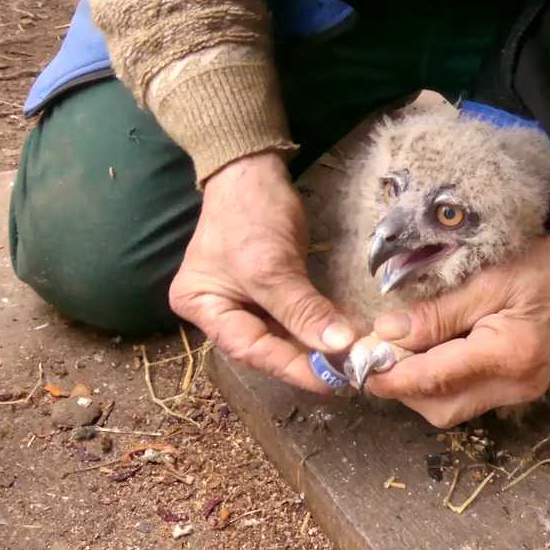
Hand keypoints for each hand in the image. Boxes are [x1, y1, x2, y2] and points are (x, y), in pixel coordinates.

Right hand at [169, 152, 354, 392]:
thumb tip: (339, 346)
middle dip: (303, 360)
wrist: (252, 170)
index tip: (330, 379)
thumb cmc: (250, 213)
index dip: (290, 367)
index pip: (249, 349)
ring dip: (312, 348)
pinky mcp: (268, 291)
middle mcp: (217, 311)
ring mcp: (242, 301)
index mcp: (201, 307)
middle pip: (263, 347)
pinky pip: (290, 319)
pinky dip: (313, 329)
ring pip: (279, 336)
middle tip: (345, 373)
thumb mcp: (272, 266)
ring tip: (347, 362)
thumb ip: (302, 310)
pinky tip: (337, 339)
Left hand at [366, 223, 549, 426]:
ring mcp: (522, 393)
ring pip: (453, 410)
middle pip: (441, 408)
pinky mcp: (522, 390)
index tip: (358, 364)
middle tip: (377, 357)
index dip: (392, 375)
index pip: (435, 378)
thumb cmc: (541, 267)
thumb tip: (387, 332)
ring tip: (400, 354)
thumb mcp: (487, 282)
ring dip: (420, 389)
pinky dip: (442, 385)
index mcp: (508, 355)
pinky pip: (469, 400)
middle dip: (403, 389)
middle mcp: (516, 386)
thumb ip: (437, 314)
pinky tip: (430, 357)